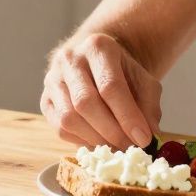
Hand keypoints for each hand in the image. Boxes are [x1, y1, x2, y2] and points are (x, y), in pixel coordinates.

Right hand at [40, 32, 161, 148]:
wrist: (97, 62)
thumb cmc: (122, 73)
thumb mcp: (143, 80)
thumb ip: (149, 105)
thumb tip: (151, 134)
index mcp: (98, 47)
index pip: (110, 85)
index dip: (127, 116)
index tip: (144, 139)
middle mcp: (70, 59)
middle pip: (86, 102)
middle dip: (111, 131)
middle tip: (130, 147)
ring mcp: (52, 79)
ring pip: (69, 118)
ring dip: (95, 139)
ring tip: (116, 147)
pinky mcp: (45, 100)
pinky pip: (60, 128)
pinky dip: (82, 141)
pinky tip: (99, 142)